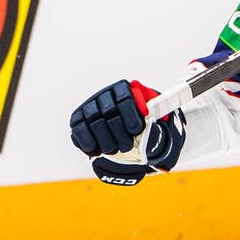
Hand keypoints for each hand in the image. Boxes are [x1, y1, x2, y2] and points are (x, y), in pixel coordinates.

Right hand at [70, 79, 186, 184]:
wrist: (122, 129)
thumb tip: (161, 120)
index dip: (130, 114)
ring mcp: (89, 106)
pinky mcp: (78, 119)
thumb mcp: (152, 117)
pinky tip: (95, 150)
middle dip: (118, 132)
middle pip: (109, 112)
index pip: (125, 98)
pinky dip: (86, 140)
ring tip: (113, 150)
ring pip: (94, 121)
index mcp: (124, 90)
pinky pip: (78, 128)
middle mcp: (105, 95)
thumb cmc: (141, 123)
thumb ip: (157, 116)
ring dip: (105, 139)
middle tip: (126, 147)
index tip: (136, 129)